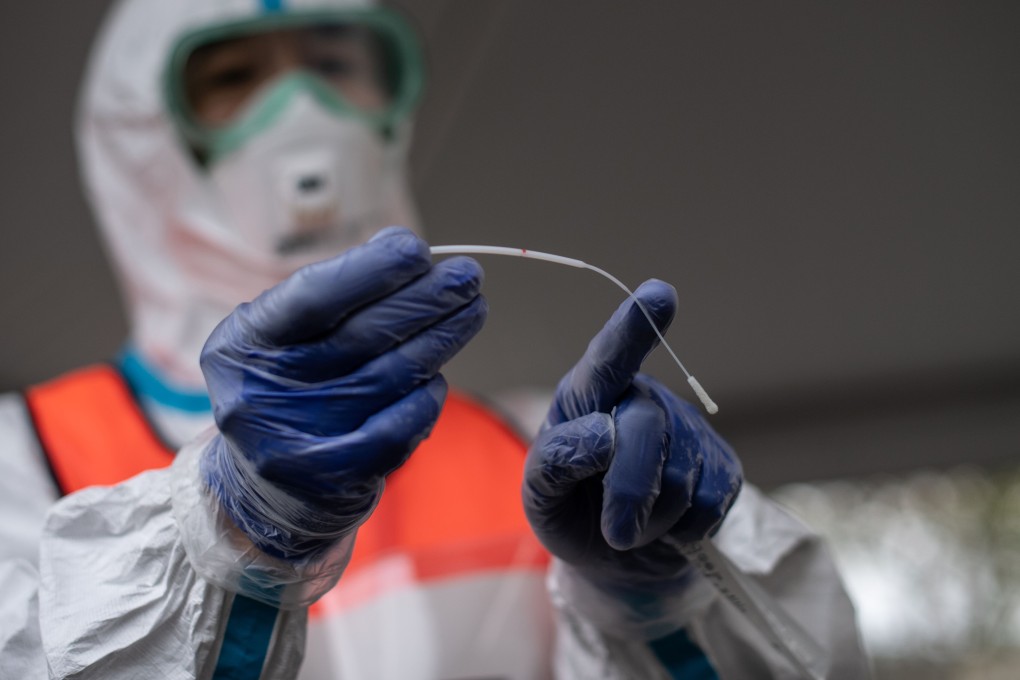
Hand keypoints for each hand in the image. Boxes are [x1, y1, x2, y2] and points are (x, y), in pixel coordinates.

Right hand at [199, 227, 486, 559]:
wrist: (262, 491)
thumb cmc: (287, 390)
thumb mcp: (283, 337)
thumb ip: (332, 296)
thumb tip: (398, 249)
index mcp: (243, 345)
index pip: (312, 298)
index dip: (369, 271)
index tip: (416, 250)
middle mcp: (261, 394)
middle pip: (360, 336)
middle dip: (423, 300)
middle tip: (467, 276)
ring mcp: (295, 441)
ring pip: (386, 379)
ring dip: (438, 340)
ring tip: (472, 310)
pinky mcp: (331, 478)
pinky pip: (394, 431)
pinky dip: (424, 400)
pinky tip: (438, 378)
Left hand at [522, 280, 741, 587]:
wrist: (615, 560)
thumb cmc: (570, 512)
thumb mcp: (541, 495)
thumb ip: (555, 462)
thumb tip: (604, 434)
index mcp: (586, 397)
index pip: (607, 359)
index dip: (633, 327)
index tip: (659, 294)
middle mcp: (639, 399)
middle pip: (645, 427)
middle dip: (627, 490)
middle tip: (615, 532)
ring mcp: (686, 428)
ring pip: (680, 473)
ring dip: (652, 518)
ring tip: (634, 524)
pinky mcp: (721, 464)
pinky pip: (713, 498)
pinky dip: (685, 528)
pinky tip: (669, 524)